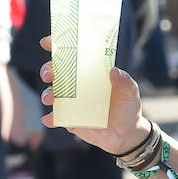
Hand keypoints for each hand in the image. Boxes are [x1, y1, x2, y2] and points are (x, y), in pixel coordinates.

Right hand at [38, 35, 145, 154]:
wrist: (126, 135)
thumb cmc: (128, 108)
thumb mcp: (130, 92)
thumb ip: (125, 81)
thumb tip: (114, 71)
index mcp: (89, 73)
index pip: (70, 56)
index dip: (56, 47)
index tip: (47, 43)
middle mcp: (76, 85)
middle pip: (55, 72)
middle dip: (47, 70)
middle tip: (49, 75)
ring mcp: (71, 102)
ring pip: (51, 94)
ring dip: (47, 94)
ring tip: (50, 98)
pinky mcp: (69, 120)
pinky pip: (56, 118)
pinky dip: (50, 118)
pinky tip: (49, 119)